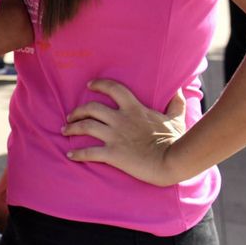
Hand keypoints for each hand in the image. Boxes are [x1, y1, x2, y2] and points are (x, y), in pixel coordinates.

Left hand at [63, 79, 188, 186]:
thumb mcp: (176, 118)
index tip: (89, 85)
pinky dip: (77, 153)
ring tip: (65, 130)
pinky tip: (70, 155)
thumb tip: (180, 91)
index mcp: (134, 108)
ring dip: (72, 128)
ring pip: (85, 126)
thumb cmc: (174, 140)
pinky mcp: (112, 154)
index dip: (99, 84)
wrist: (171, 160)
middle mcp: (120, 119)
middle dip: (77, 111)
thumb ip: (175, 104)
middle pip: (91, 108)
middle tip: (70, 115)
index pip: (113, 88)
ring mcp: (114, 136)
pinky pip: (89, 152)